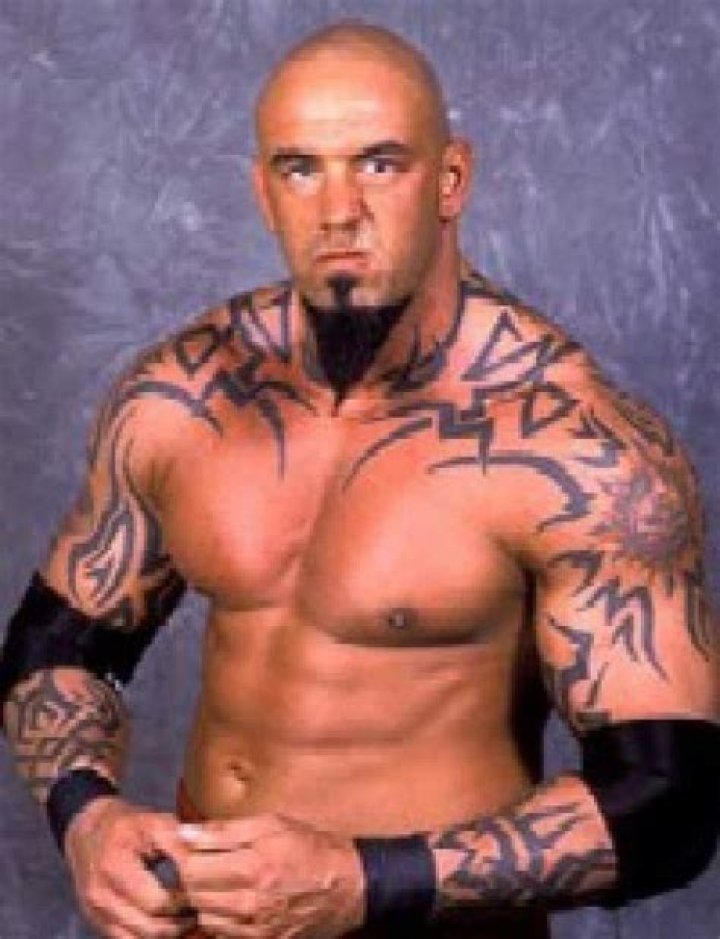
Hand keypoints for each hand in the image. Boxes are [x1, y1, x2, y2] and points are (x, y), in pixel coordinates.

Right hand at [64, 795, 195, 937]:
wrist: (90, 832)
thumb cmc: (129, 825)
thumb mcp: (156, 823)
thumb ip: (180, 845)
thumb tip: (204, 869)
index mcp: (115, 866)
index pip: (157, 903)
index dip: (184, 903)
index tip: (199, 892)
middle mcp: (101, 895)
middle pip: (150, 928)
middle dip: (179, 923)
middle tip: (197, 908)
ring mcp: (96, 912)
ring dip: (166, 933)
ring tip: (184, 916)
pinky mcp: (97, 922)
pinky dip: (149, 936)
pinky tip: (165, 921)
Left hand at [177, 813, 365, 937]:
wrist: (346, 886)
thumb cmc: (308, 847)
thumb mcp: (270, 824)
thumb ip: (224, 830)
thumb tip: (184, 833)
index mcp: (252, 866)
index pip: (191, 868)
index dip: (188, 855)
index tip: (194, 847)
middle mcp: (249, 904)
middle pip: (193, 895)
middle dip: (194, 877)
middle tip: (209, 862)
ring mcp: (254, 931)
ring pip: (204, 917)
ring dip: (206, 899)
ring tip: (224, 881)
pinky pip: (222, 934)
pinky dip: (222, 917)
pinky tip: (237, 900)